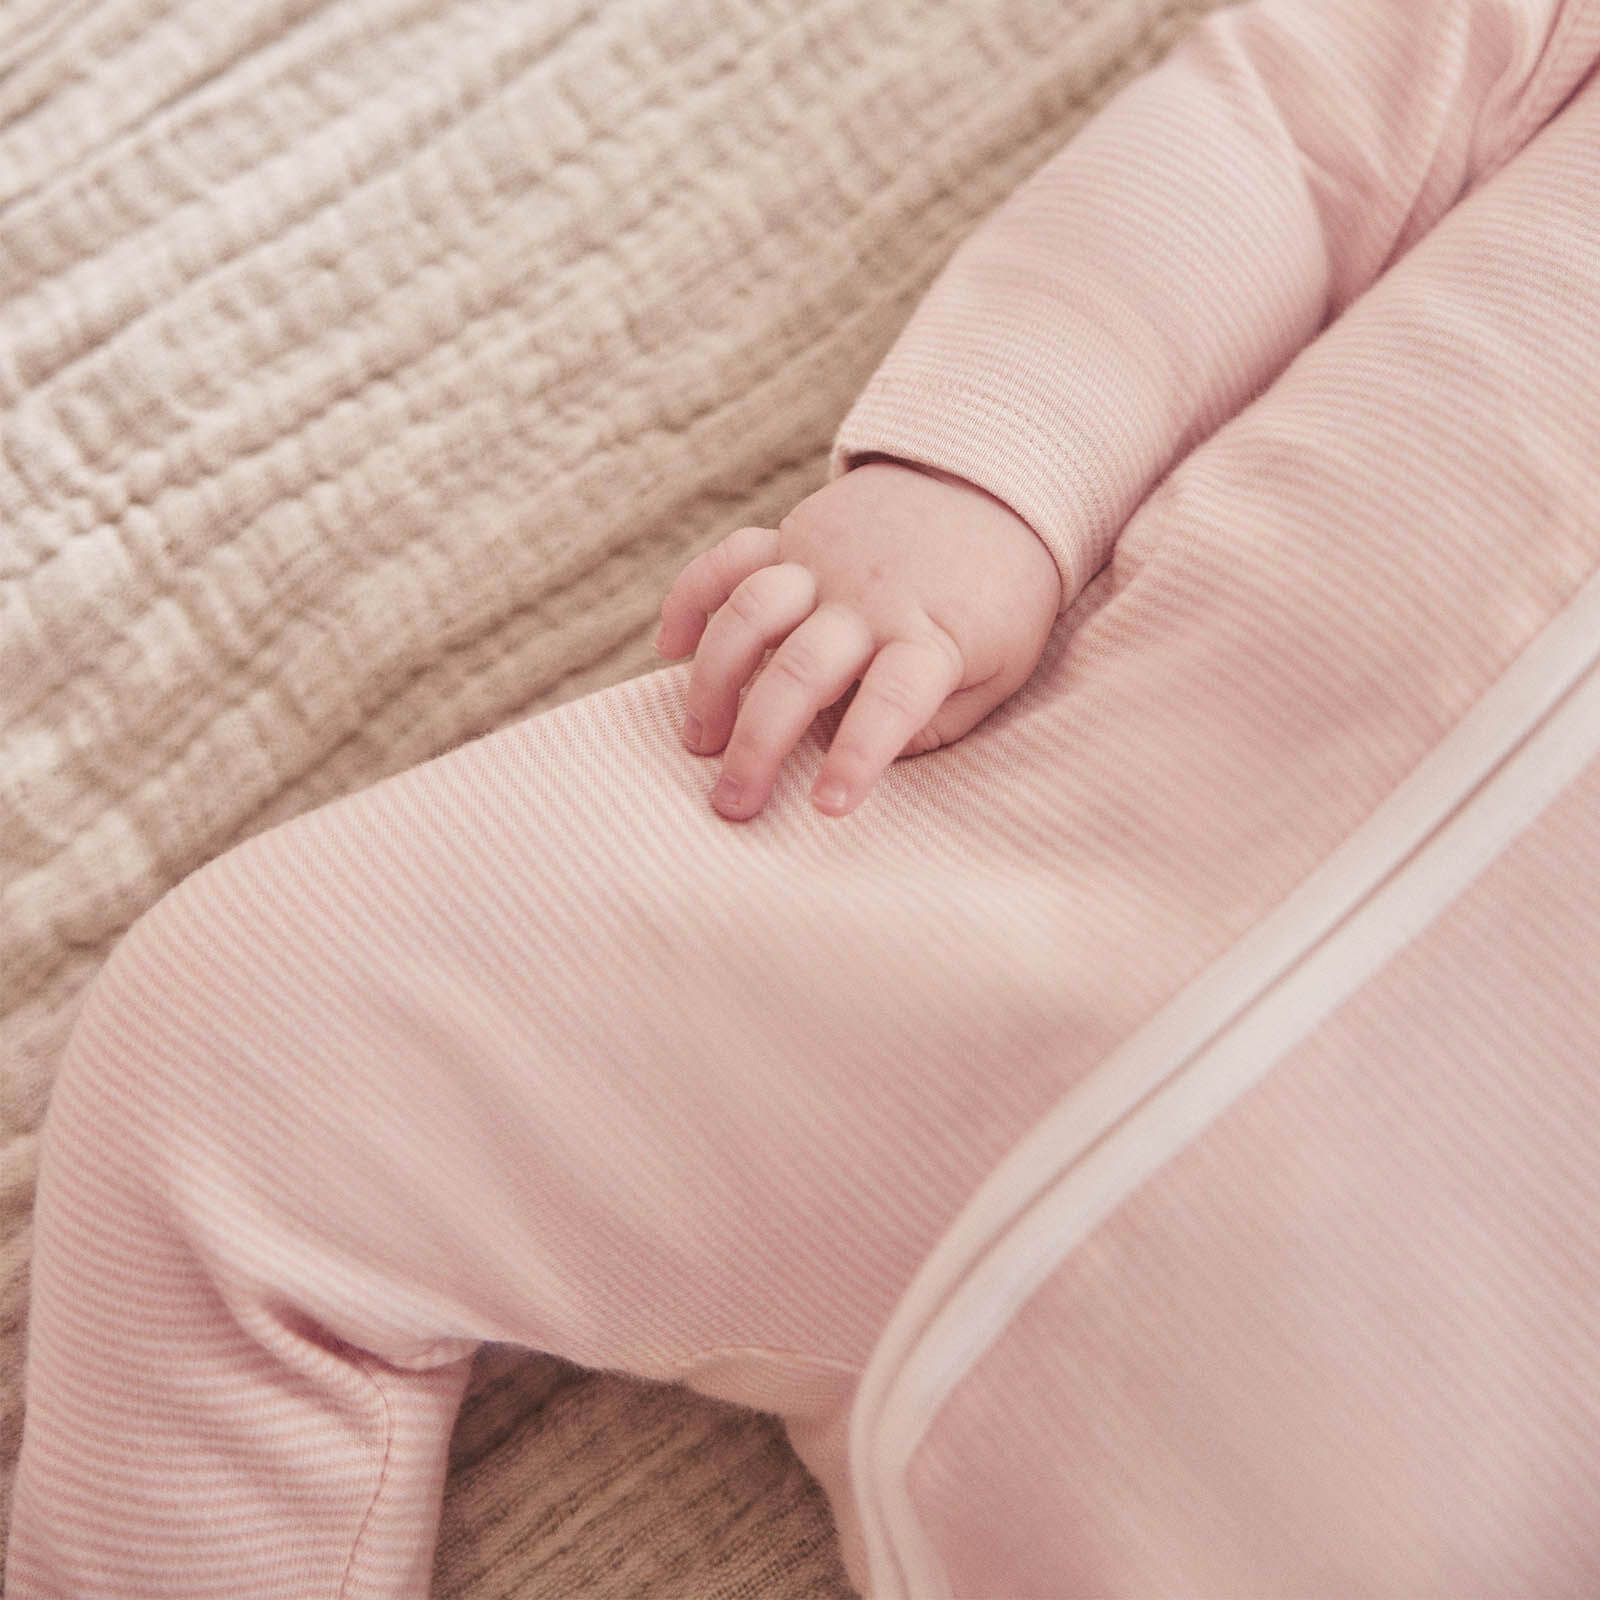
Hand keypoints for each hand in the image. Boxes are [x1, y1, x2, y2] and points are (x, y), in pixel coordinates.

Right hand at [656, 458, 1061, 819]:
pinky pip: (727, 560)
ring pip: (748, 615)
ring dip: (712, 682)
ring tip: (698, 742)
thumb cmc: (998, 602)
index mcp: (931, 637)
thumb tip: (863, 760)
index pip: (891, 704)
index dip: (857, 757)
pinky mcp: (792, 534)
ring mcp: (824, 561)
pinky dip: (689, 599)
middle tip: (732, 803)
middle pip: (802, 671)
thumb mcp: (1000, 671)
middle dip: (759, 743)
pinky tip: (670, 649)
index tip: (828, 808)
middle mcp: (870, 599)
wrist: (994, 485)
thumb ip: (938, 723)